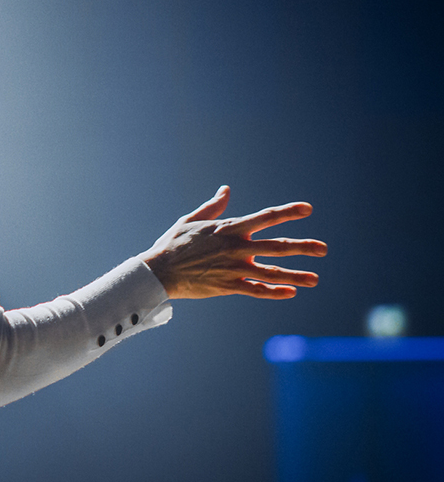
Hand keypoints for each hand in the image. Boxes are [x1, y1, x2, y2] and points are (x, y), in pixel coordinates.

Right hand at [141, 185, 326, 299]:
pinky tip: (290, 292)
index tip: (307, 209)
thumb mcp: (191, 220)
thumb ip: (213, 206)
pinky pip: (257, 290)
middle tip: (323, 248)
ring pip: (272, 272)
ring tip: (315, 279)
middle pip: (277, 246)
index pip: (265, 217)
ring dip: (296, 275)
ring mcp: (233, 268)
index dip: (288, 212)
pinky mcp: (228, 286)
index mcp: (228, 229)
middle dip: (303, 247)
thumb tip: (226, 190)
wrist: (158, 272)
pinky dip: (275, 292)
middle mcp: (235, 248)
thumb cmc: (172, 243)